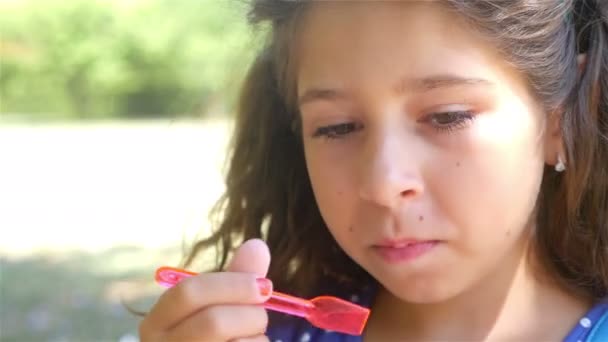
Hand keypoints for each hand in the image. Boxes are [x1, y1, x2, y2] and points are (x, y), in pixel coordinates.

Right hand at [139, 239, 271, 341]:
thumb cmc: (209, 340)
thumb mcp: (215, 307)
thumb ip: (235, 279)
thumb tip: (257, 244)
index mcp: (156, 323)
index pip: (188, 293)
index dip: (233, 284)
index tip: (264, 285)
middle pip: (214, 321)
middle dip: (251, 315)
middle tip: (260, 317)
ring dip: (257, 338)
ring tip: (252, 338)